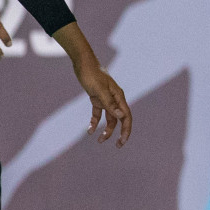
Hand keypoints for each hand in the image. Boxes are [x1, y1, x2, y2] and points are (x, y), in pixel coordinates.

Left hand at [51, 22, 131, 146]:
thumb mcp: (99, 90)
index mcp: (119, 97)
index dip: (126, 130)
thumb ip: (110, 104)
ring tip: (99, 140)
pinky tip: (89, 130)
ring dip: (105, 130)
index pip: (126, 116)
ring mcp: (106, 99)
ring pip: (109, 119)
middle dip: (120, 133)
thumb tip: (121, 117)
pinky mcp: (97, 99)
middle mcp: (115, 99)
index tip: (122, 141)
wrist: (83, 63)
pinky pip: (98, 114)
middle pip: (120, 120)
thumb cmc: (92, 74)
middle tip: (118, 146)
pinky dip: (95, 122)